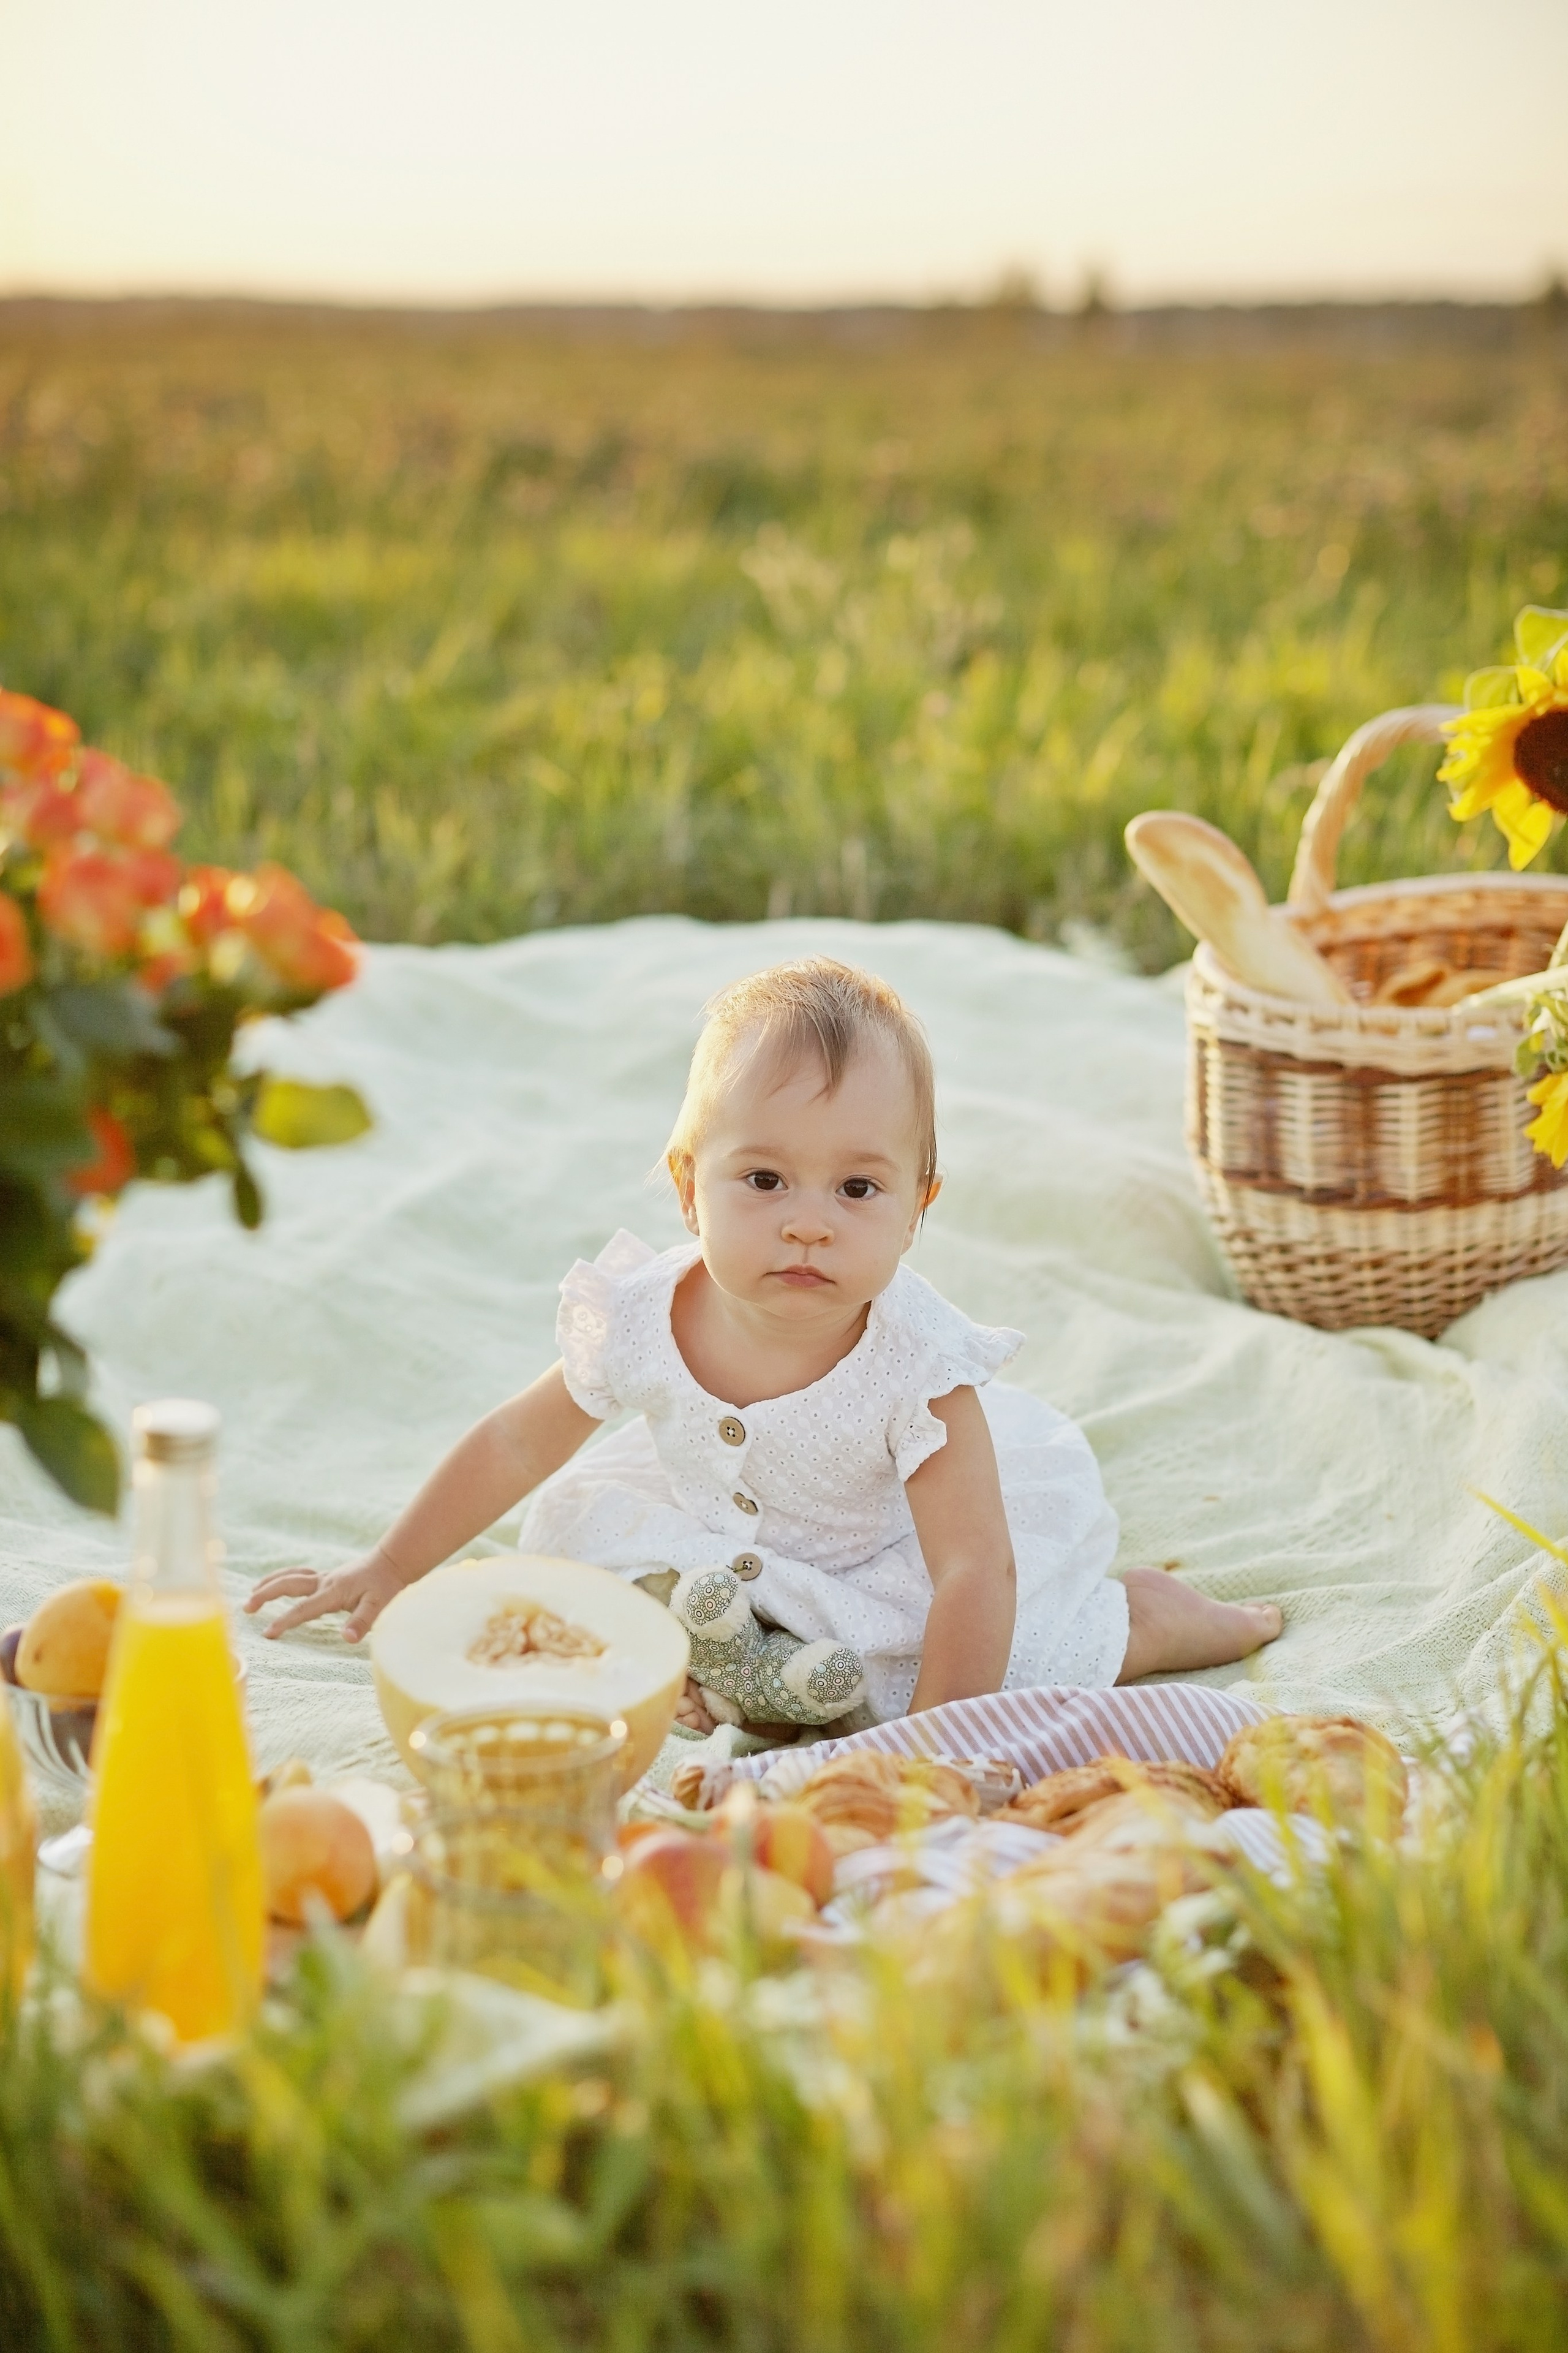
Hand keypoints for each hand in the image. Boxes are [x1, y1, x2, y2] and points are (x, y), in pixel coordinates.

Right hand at [243, 1547, 409, 1642]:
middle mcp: (324, 1582)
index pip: (303, 1609)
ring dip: (269, 1583)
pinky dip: (282, 1577)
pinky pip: (298, 1574)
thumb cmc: (386, 1586)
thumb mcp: (380, 1605)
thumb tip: (348, 1638)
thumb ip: (363, 1621)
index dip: (285, 1621)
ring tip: (251, 1594)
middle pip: (288, 1584)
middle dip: (266, 1594)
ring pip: (290, 1576)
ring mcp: (324, 1578)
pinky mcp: (326, 1577)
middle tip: (247, 1608)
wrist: (392, 1563)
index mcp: (333, 1592)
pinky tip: (275, 1583)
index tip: (267, 1633)